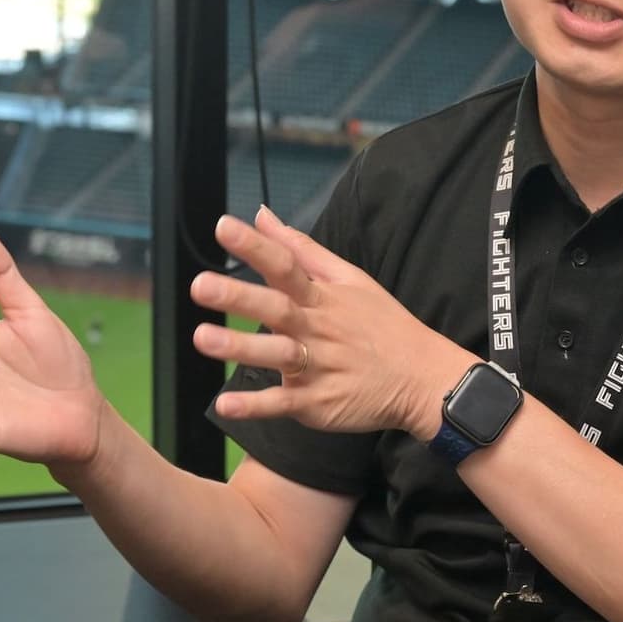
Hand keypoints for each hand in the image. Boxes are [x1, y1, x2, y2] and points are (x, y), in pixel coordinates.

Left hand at [198, 207, 472, 439]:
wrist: (422, 377)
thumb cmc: (382, 324)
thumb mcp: (350, 279)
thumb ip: (301, 249)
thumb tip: (262, 215)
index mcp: (323, 297)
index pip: (286, 266)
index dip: (255, 247)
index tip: (224, 228)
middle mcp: (317, 329)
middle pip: (276, 309)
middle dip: (239, 297)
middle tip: (201, 286)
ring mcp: (317, 368)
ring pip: (276, 355)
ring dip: (241, 348)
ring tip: (203, 339)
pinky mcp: (318, 403)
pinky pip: (283, 404)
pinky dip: (256, 406)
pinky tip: (226, 406)